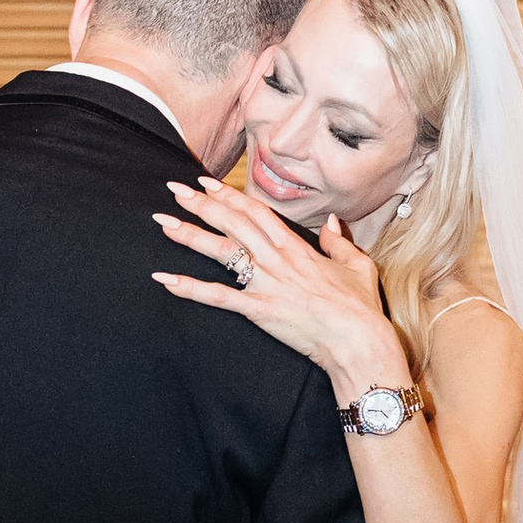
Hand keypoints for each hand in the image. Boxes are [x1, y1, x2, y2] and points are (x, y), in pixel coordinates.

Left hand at [153, 177, 410, 401]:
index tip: (206, 183)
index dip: (229, 195)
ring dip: (189, 235)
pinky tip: (166, 278)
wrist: (357, 339)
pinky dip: (190, 287)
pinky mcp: (258, 309)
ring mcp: (265, 282)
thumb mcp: (357, 265)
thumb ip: (338, 241)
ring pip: (221, 251)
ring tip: (162, 222)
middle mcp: (276, 258)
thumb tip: (332, 221)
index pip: (256, 212)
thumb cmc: (360, 306)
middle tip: (174, 189)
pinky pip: (218, 296)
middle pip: (232, 223)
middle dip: (201, 204)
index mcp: (296, 246)